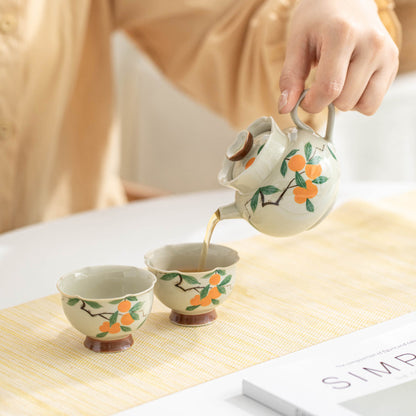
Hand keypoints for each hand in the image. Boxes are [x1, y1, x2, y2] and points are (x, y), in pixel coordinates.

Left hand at [278, 0, 398, 114]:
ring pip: (362, 105)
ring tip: (337, 81)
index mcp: (343, 34)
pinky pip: (373, 103)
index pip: (329, 88)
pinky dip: (358, 100)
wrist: (345, 0)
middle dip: (326, 102)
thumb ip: (290, 77)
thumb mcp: (297, 43)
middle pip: (345, 100)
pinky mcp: (392, 63)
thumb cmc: (318, 20)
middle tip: (320, 83)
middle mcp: (371, 43)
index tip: (303, 100)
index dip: (311, 103)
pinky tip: (350, 82)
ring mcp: (386, 53)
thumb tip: (285, 108)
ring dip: (344, 102)